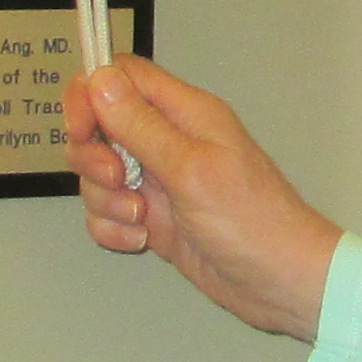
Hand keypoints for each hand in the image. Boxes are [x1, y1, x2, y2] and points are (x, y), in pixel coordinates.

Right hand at [64, 57, 340, 340]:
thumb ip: (141, 126)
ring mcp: (160, 181)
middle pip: (101, 126)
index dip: (91, 96)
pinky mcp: (154, 218)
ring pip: (100, 174)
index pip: (122, 77)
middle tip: (119, 180)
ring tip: (142, 219)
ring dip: (105, 199)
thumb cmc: (251, 221)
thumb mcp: (190, 169)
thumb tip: (99, 79)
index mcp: (186, 114)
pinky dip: (113, 227)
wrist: (279, 283)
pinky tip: (140, 240)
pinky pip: (109, 213)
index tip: (82, 130)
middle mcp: (170, 141)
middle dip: (93, 157)